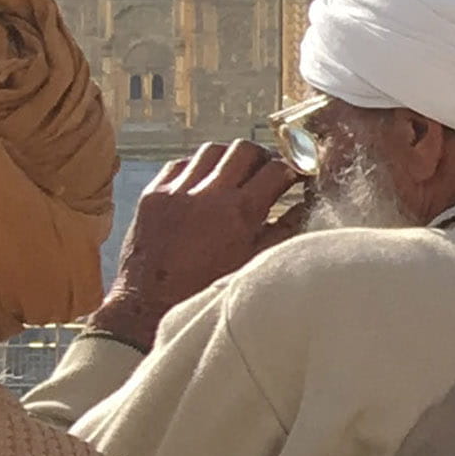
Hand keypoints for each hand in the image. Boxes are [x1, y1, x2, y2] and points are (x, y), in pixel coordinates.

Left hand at [99, 141, 301, 347]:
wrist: (149, 306)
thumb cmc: (206, 291)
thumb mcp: (254, 262)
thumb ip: (284, 230)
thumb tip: (305, 206)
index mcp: (240, 212)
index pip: (276, 170)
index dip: (293, 168)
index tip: (298, 175)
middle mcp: (208, 194)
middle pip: (244, 149)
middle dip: (262, 157)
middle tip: (267, 172)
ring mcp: (176, 191)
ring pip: (211, 150)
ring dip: (228, 158)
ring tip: (235, 176)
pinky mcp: (153, 194)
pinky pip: (179, 163)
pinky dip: (197, 167)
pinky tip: (203, 185)